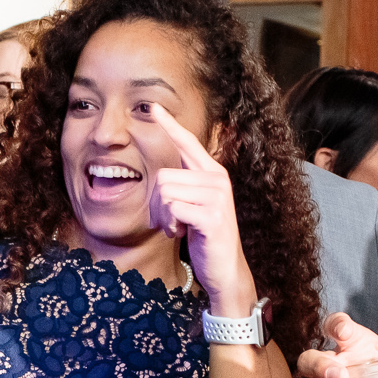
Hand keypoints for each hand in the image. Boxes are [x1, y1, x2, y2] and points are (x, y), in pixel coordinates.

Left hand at [139, 104, 254, 315]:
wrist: (225, 270)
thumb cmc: (205, 238)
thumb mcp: (194, 206)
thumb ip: (183, 187)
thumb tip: (161, 178)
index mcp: (212, 173)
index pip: (188, 142)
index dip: (169, 125)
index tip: (153, 107)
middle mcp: (217, 179)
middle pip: (163, 177)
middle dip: (155, 204)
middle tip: (168, 222)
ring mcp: (217, 196)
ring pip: (165, 192)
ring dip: (162, 216)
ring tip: (177, 228)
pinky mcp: (212, 214)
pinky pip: (172, 209)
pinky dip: (170, 225)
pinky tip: (182, 233)